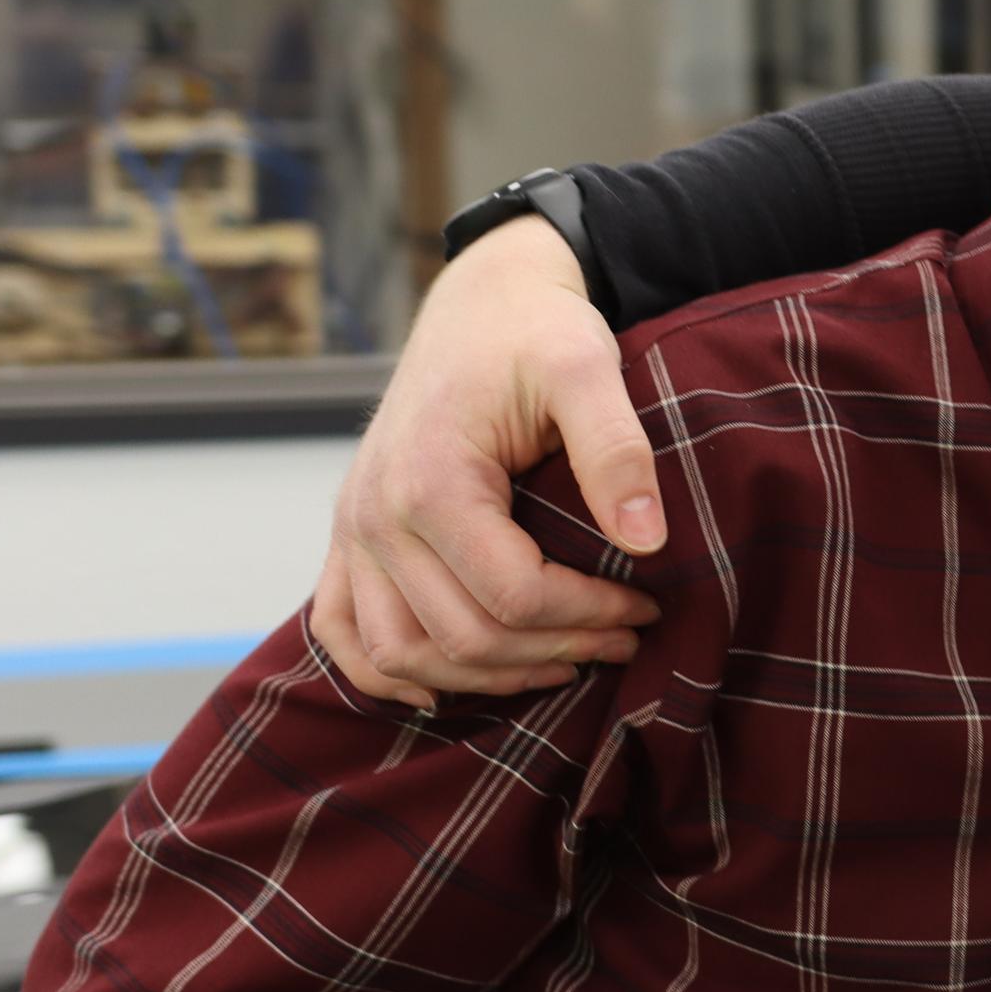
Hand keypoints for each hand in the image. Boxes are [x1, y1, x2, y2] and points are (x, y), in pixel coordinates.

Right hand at [313, 216, 665, 706]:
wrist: (482, 304)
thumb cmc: (536, 331)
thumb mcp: (587, 366)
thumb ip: (617, 448)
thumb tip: (647, 542)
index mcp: (430, 480)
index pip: (514, 595)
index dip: (590, 616)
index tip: (648, 608)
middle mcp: (374, 515)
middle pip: (464, 636)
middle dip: (556, 651)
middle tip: (626, 638)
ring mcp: (352, 530)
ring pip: (402, 653)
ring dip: (486, 677)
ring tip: (565, 662)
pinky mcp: (350, 536)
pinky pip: (342, 631)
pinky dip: (387, 673)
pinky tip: (448, 687)